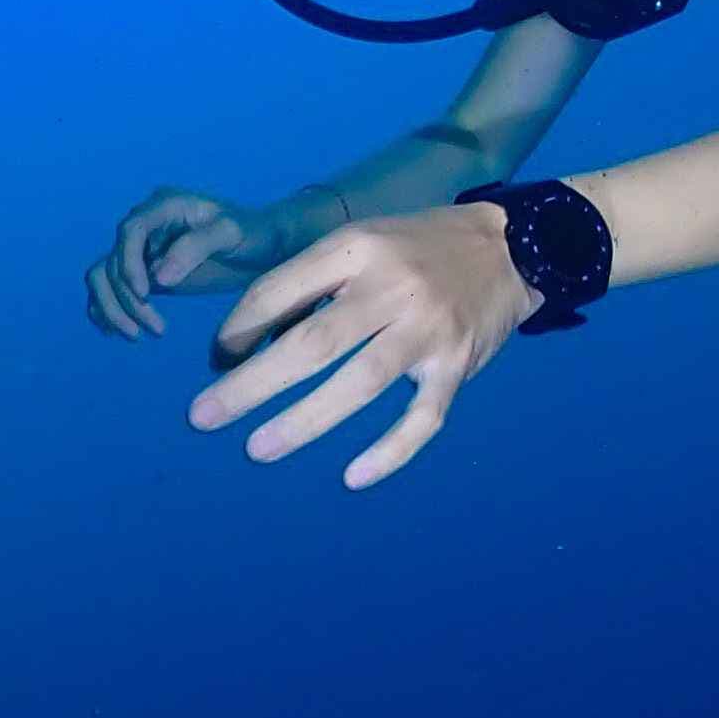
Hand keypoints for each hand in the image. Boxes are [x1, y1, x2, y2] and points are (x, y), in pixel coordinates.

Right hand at [86, 187, 282, 338]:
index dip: (129, 264)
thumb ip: (197, 247)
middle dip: (129, 298)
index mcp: (165, 205)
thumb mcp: (232, 233)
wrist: (262, 247)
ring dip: (113, 308)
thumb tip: (158, 279)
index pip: (131, 231)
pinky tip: (121, 332)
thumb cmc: (252, 233)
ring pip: (103, 276)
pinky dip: (105, 309)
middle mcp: (146, 225)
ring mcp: (141, 249)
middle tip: (156, 329)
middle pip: (114, 261)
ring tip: (138, 336)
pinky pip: (107, 288)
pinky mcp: (142, 272)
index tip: (146, 294)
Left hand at [188, 206, 539, 490]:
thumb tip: (245, 344)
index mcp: (359, 248)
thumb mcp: (363, 240)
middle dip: (252, 384)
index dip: (239, 329)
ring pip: (362, 382)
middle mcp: (394, 286)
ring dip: (305, 420)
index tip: (219, 357)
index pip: (281, 291)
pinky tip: (354, 477)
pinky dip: (391, 450)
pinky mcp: (458, 363)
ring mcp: (429, 328)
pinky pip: (423, 416)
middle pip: (314, 342)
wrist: (515, 246)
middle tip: (203, 417)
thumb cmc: (417, 249)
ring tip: (258, 449)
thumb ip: (311, 283)